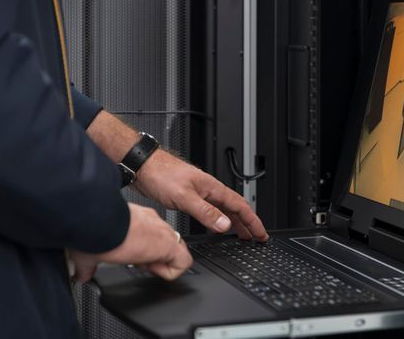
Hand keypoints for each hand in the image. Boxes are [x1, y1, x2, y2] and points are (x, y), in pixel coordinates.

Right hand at [69, 203, 192, 282]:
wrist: (96, 222)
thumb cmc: (92, 230)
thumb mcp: (89, 250)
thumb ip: (88, 263)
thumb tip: (81, 274)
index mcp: (136, 219)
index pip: (150, 236)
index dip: (142, 253)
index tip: (128, 257)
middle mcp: (152, 222)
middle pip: (165, 243)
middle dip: (152, 259)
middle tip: (135, 263)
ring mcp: (162, 233)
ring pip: (175, 251)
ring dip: (160, 264)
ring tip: (141, 265)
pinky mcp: (169, 244)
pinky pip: (182, 263)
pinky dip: (169, 272)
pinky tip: (151, 270)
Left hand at [134, 149, 268, 240]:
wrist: (143, 165)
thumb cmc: (161, 174)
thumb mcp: (184, 197)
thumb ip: (205, 212)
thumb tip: (225, 225)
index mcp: (212, 188)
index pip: (241, 206)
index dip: (253, 221)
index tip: (261, 234)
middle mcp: (209, 190)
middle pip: (236, 208)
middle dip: (249, 223)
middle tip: (256, 237)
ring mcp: (200, 193)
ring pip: (224, 209)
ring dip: (236, 222)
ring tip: (243, 235)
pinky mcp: (190, 197)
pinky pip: (212, 210)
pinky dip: (220, 220)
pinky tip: (218, 226)